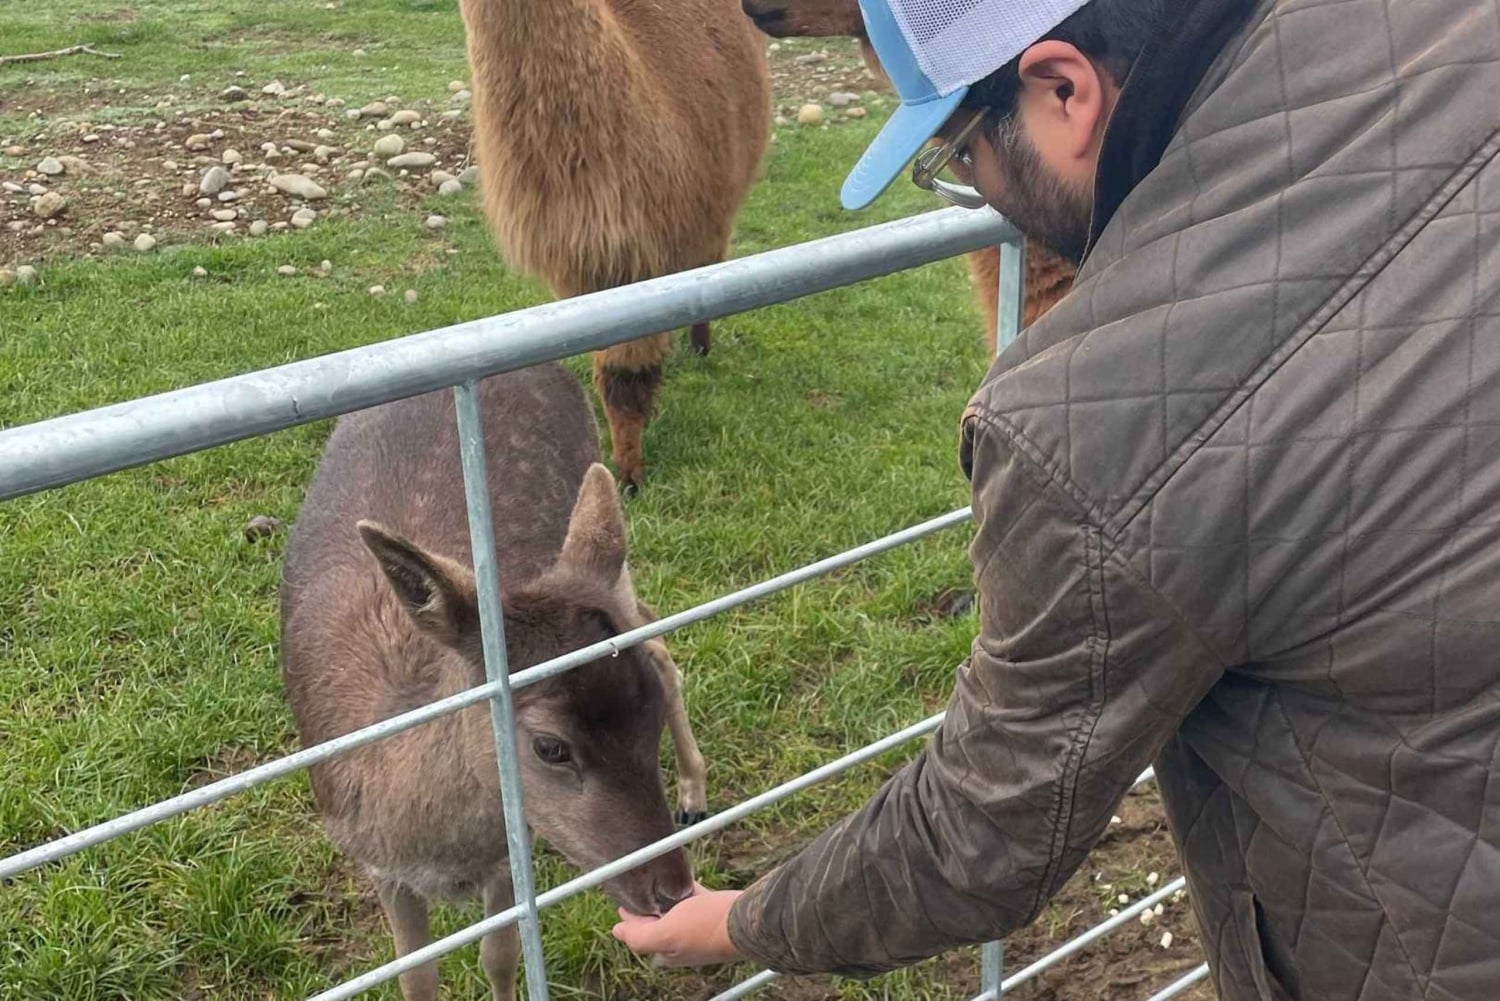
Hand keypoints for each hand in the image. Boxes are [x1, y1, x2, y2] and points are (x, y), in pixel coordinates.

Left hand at [611, 883, 744, 967]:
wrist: (747, 919)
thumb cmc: (706, 927)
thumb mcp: (666, 934)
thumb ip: (639, 937)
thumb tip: (616, 932)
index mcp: (670, 951)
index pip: (642, 937)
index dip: (631, 920)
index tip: (624, 902)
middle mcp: (684, 942)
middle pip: (659, 924)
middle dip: (649, 909)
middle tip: (640, 889)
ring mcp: (700, 928)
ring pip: (677, 912)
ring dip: (666, 898)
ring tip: (658, 880)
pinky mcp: (715, 913)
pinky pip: (696, 900)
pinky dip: (687, 891)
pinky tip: (684, 879)